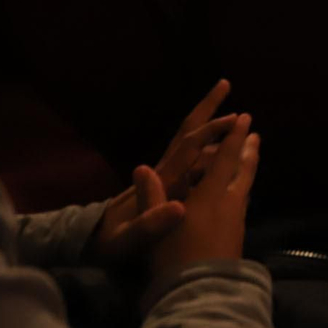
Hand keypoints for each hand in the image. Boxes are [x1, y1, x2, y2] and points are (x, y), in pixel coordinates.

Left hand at [91, 81, 239, 264]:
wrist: (90, 245)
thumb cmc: (109, 244)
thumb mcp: (126, 240)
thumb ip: (149, 226)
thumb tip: (180, 208)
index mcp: (160, 182)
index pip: (188, 147)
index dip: (211, 131)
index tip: (236, 118)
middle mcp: (164, 173)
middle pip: (187, 133)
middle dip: (206, 108)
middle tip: (224, 82)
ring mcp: (163, 179)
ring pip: (192, 146)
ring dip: (212, 130)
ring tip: (237, 122)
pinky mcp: (164, 188)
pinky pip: (193, 163)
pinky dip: (210, 153)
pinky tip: (223, 157)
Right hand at [151, 114, 260, 276]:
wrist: (201, 295)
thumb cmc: (174, 258)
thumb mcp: (155, 226)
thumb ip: (150, 196)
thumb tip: (141, 167)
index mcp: (210, 196)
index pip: (225, 159)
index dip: (234, 137)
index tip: (245, 118)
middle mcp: (229, 204)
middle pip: (244, 171)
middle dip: (249, 151)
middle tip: (255, 136)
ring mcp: (236, 222)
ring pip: (245, 188)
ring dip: (248, 170)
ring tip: (250, 160)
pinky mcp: (237, 239)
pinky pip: (242, 205)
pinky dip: (242, 191)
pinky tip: (238, 197)